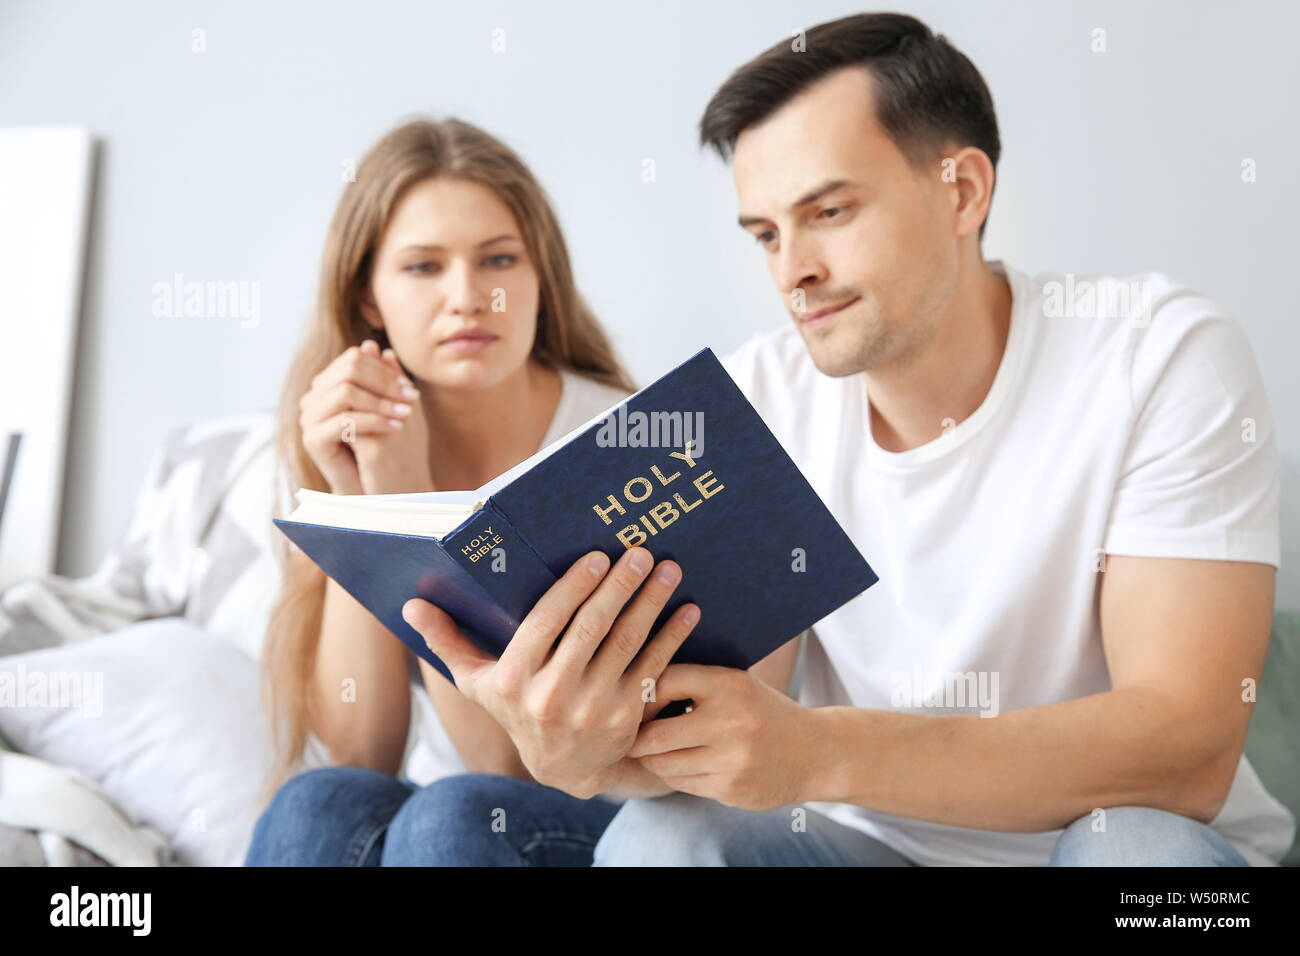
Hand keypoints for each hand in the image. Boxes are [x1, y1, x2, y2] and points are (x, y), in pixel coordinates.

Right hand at [298, 339, 431, 494]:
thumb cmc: (389, 449)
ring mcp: (309, 419)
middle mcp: (314, 399)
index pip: (354, 359)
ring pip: (345, 392)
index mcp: (329, 387)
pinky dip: (373, 421)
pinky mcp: (312, 441)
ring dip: (381, 402)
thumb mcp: (390, 407)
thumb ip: (382, 378)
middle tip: (412, 399)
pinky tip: (395, 428)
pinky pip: (344, 420)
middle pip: (349, 371)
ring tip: (406, 415)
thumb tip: (375, 345)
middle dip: (385, 383)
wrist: (380, 490)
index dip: (385, 371)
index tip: (411, 390)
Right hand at [401, 547, 699, 798]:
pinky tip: (688, 610)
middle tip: (639, 553)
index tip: (596, 558)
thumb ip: (448, 642)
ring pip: (625, 645)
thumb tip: (410, 605)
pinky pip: (653, 668)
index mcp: (515, 680)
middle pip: (590, 630)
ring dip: (650, 604)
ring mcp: (592, 709)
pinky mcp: (626, 717)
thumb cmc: (518, 710)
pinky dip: (673, 637)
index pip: (545, 625)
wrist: (562, 769)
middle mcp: (552, 697)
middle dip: (618, 588)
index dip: (573, 589)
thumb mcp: (479, 684)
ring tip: (667, 570)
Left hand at [626, 663, 821, 810]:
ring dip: (651, 758)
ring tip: (651, 749)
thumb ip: (695, 681)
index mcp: (731, 685)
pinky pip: (681, 783)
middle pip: (655, 734)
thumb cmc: (763, 712)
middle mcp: (731, 722)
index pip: (665, 682)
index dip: (645, 692)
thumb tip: (634, 682)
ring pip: (664, 764)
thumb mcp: (738, 684)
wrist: (815, 753)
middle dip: (636, 737)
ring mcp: (732, 760)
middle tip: (629, 734)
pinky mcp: (731, 789)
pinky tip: (678, 763)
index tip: (638, 699)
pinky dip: (673, 774)